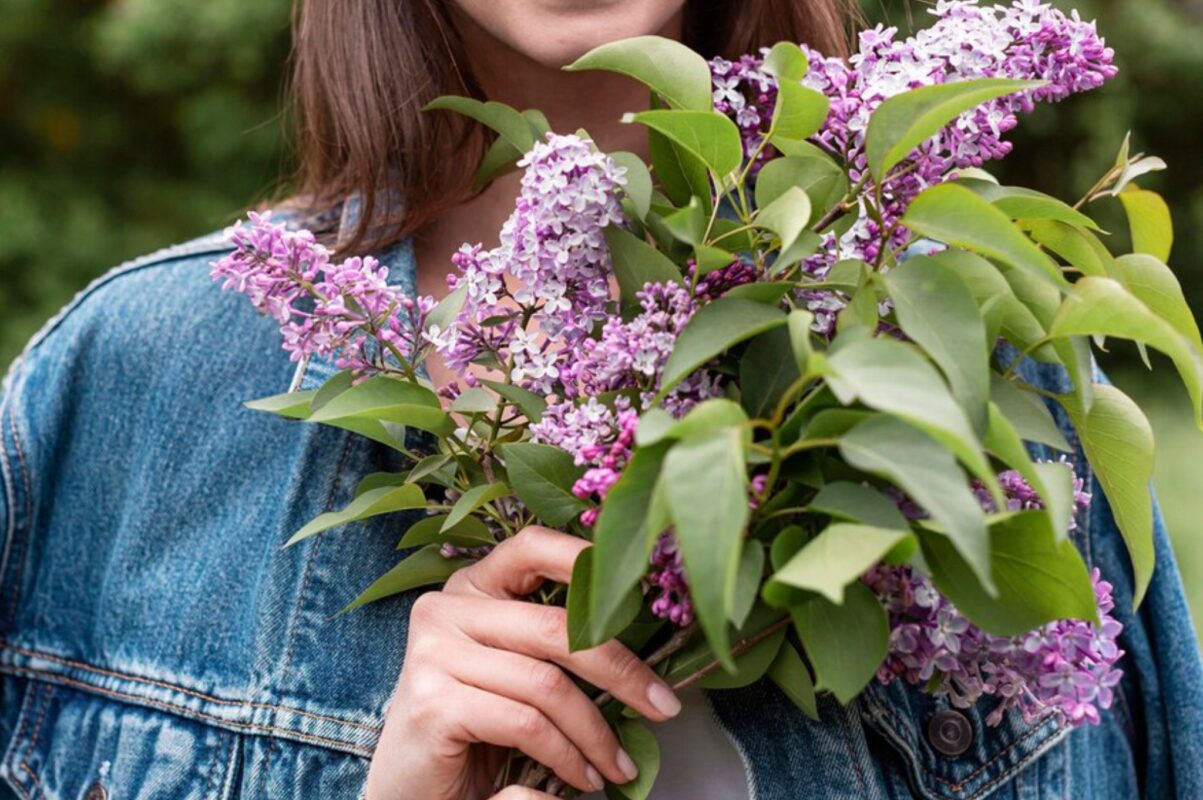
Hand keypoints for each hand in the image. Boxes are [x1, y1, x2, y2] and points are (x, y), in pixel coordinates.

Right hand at [365, 526, 682, 799]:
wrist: (411, 793)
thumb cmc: (473, 732)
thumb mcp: (519, 675)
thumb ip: (555, 645)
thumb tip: (639, 634)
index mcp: (470, 589)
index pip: (533, 547)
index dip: (587, 557)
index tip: (643, 587)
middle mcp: (444, 609)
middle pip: (556, 626)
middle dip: (621, 670)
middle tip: (663, 706)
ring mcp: (433, 654)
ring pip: (547, 683)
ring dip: (596, 733)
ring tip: (616, 766)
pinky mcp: (433, 703)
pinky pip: (527, 723)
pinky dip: (567, 756)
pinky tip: (580, 777)